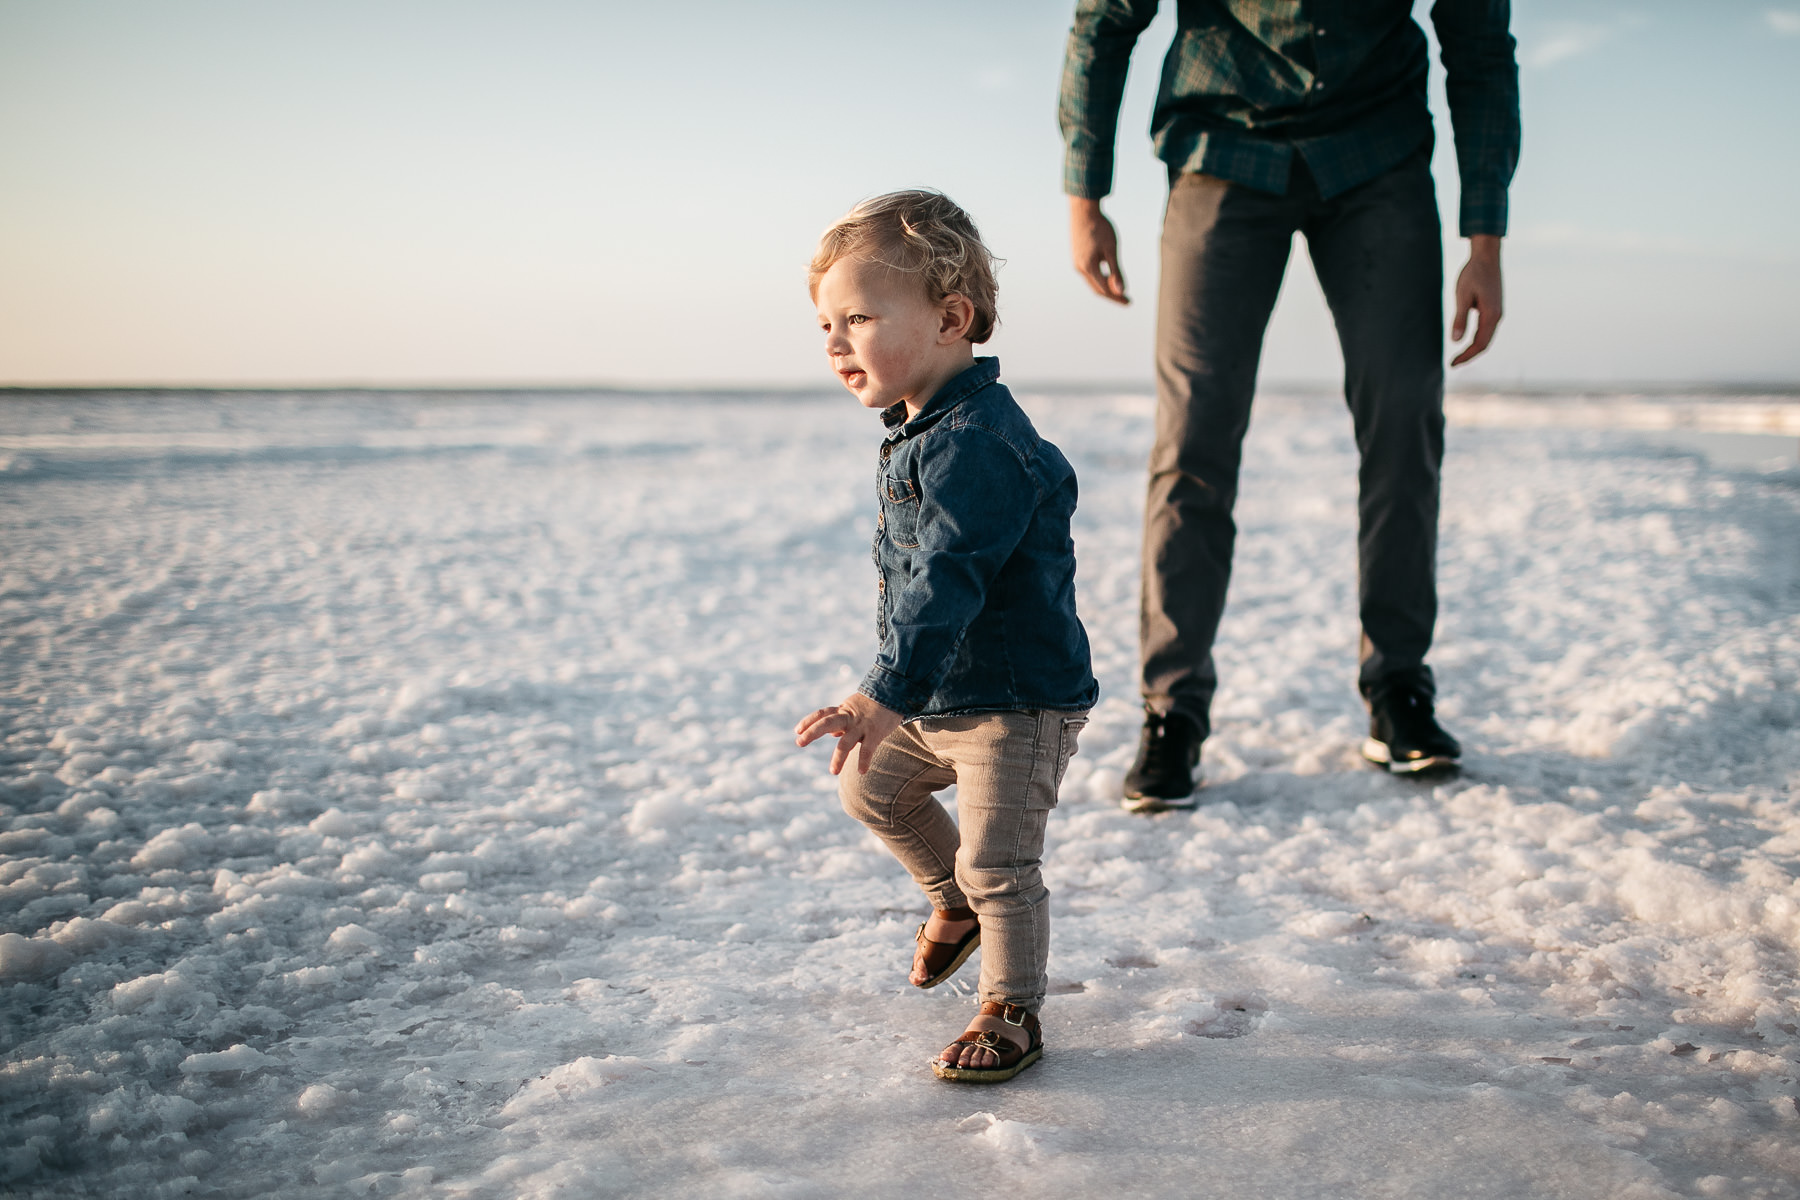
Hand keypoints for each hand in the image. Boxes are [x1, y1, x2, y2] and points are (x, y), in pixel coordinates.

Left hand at [793, 692, 903, 775]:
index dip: (809, 721)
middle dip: (812, 732)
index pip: (822, 714)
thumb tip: (832, 735)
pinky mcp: (876, 732)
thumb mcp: (854, 709)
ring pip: (846, 741)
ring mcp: (862, 725)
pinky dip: (864, 760)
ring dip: (838, 757)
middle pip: (827, 723)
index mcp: (843, 711)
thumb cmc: (873, 704)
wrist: (896, 693)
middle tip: (799, 743)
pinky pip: (868, 749)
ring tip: (833, 771)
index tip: (797, 730)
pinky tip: (862, 771)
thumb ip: (842, 721)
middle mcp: (850, 717)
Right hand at [1070, 197, 1128, 304]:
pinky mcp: (1077, 256)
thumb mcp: (1111, 250)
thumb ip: (1116, 271)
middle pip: (1097, 289)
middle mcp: (1080, 268)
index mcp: (1088, 267)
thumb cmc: (1100, 228)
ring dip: (1105, 287)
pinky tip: (1108, 275)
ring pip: (1092, 281)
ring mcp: (1076, 262)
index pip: (1105, 290)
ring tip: (1119, 289)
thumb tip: (1121, 291)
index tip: (1129, 301)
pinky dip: (1099, 278)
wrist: (1083, 210)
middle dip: (1112, 295)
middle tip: (1126, 299)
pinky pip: (1089, 273)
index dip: (1117, 297)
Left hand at [1450, 234, 1502, 366]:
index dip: (1466, 356)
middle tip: (1453, 364)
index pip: (1479, 344)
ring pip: (1487, 337)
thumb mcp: (1462, 296)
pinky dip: (1477, 339)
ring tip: (1459, 356)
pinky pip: (1487, 329)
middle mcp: (1497, 316)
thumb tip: (1456, 340)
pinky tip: (1466, 341)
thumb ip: (1460, 318)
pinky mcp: (1494, 308)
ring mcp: (1497, 312)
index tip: (1452, 363)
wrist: (1486, 256)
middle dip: (1469, 355)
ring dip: (1473, 348)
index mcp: (1491, 315)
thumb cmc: (1473, 273)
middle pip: (1485, 344)